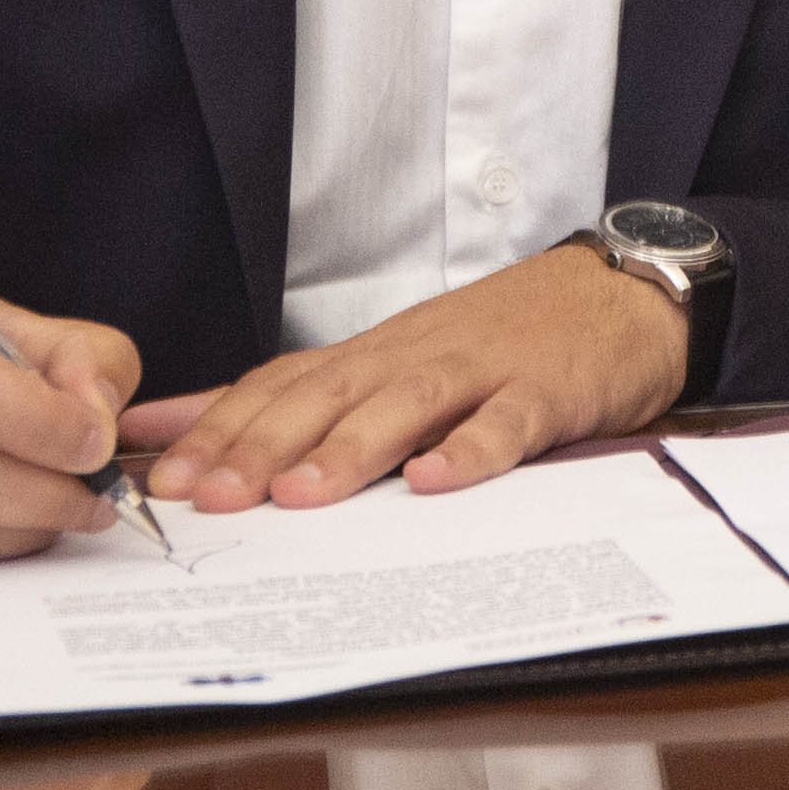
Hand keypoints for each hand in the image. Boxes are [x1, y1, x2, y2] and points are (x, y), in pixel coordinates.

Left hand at [123, 246, 688, 512]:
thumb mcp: (398, 356)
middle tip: (213, 498)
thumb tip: (172, 421)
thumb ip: (297, 392)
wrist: (623, 291)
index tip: (165, 477)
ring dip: (351, 448)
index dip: (222, 427)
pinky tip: (436, 481)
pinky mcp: (548, 390)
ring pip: (406, 403)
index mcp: (377, 354)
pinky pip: (508, 421)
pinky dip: (471, 451)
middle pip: (329, 394)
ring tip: (303, 495)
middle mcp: (416, 354)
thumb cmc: (504, 335)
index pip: (283, 383)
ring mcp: (484, 369)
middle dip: (263, 445)